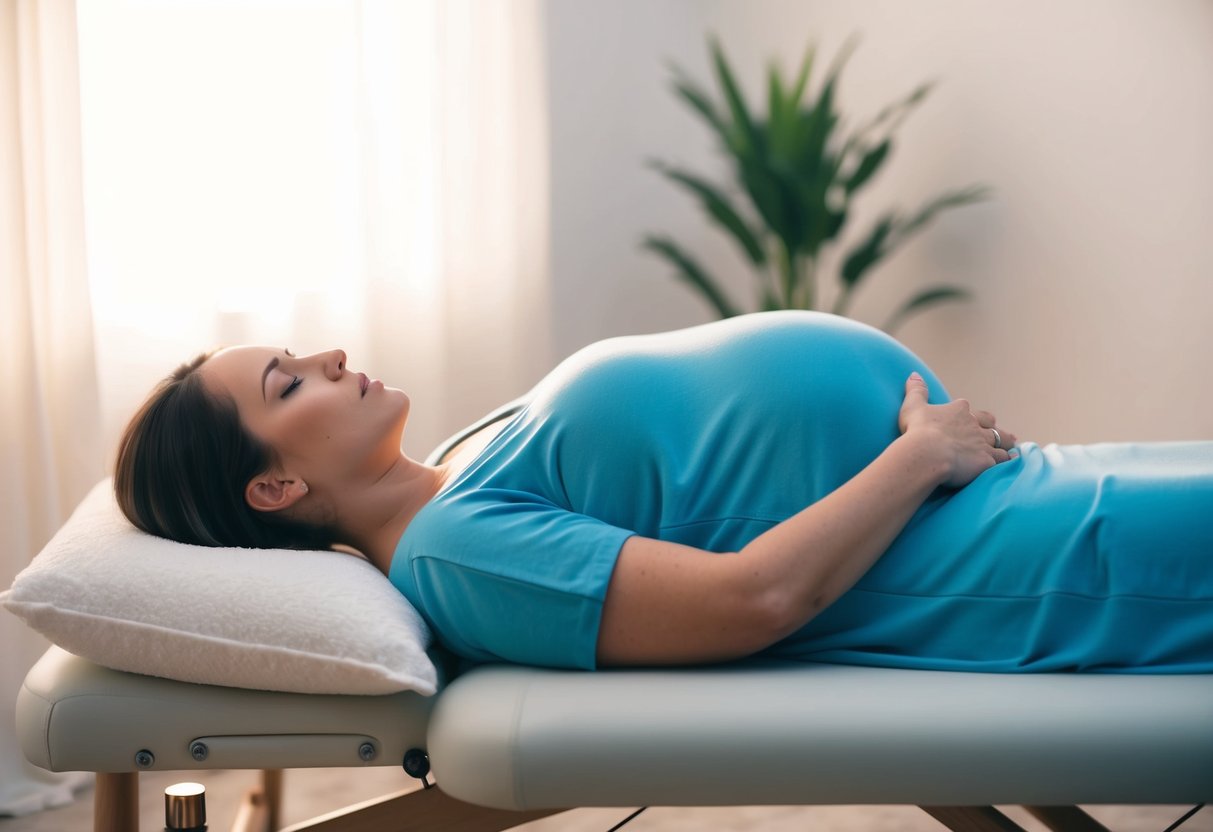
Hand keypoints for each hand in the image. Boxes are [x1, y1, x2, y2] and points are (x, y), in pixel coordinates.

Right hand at [898, 372, 1017, 488]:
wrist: (928, 453)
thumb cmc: (918, 430)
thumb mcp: (913, 407)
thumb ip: (916, 390)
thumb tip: (914, 374)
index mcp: (959, 410)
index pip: (968, 410)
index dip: (970, 414)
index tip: (971, 418)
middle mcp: (974, 424)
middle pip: (989, 424)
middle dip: (993, 427)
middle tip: (998, 430)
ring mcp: (983, 442)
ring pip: (1000, 440)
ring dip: (1005, 442)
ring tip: (1011, 445)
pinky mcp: (987, 460)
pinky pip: (1002, 459)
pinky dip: (1007, 459)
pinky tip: (1012, 460)